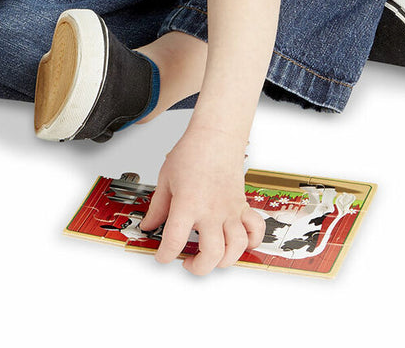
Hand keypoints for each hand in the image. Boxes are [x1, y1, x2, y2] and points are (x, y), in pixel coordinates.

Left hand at [140, 126, 264, 274]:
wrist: (215, 138)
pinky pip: (256, 231)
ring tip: (209, 256)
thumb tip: (149, 225)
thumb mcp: (165, 180)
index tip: (161, 256)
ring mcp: (230, 211)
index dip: (165, 254)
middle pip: (212, 254)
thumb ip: (157, 207)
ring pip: (236, 249)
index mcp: (188, 204)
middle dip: (198, 267)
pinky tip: (238, 244)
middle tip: (187, 262)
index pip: (175, 240)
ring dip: (223, 260)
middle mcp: (212, 211)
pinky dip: (251, 243)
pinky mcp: (242, 208)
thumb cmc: (191, 153)